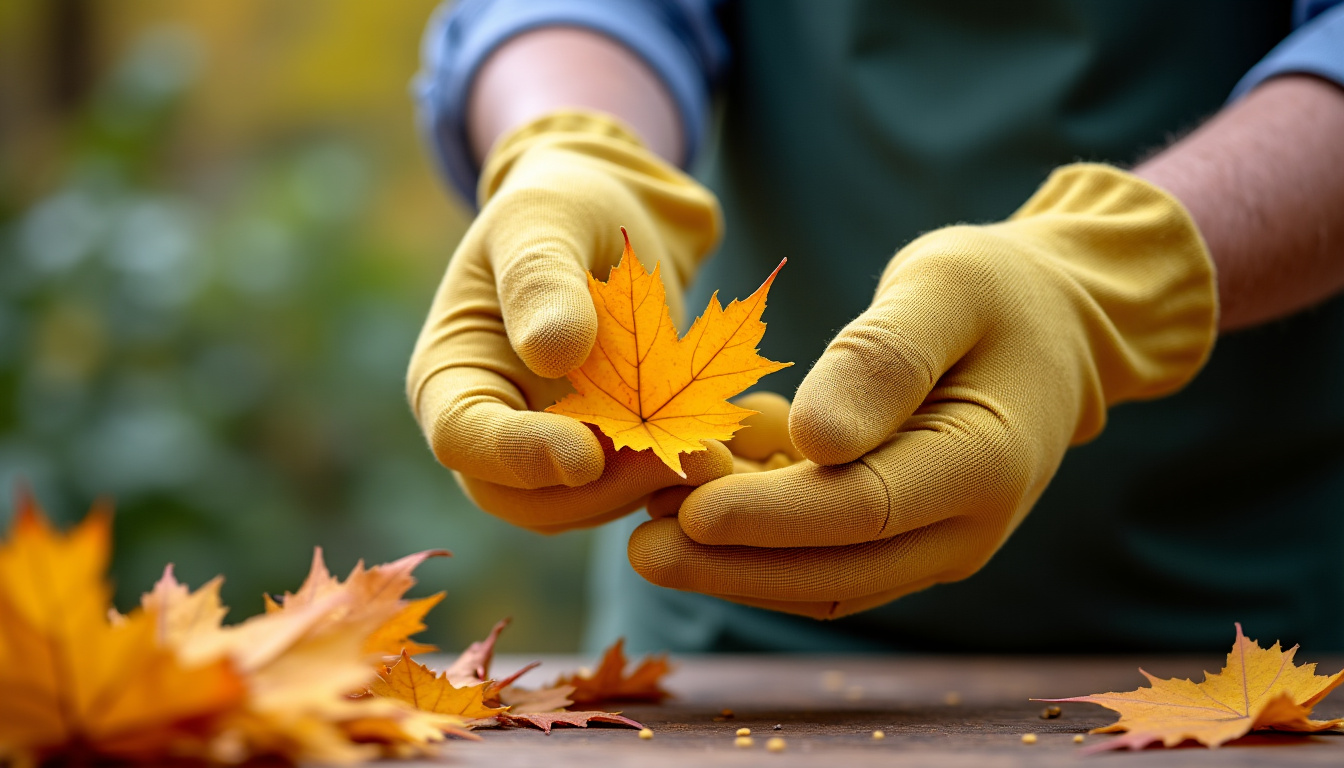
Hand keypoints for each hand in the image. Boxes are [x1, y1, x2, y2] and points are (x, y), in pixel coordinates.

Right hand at [408, 110, 729, 531]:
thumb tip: (552, 355)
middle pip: (530, 498)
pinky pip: (640, 488)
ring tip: (724, 454)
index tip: (586, 456)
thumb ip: (541, 282)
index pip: (464, 438)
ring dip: (656, 488)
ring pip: (592, 505)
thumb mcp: (544, 222)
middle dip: (608, 488)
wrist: (617, 214)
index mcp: (453, 375)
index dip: (520, 457)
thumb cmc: (563, 204)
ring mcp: (554, 448)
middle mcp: (496, 427)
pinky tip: (738, 450)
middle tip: (686, 458)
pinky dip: (684, 478)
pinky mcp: (611, 455)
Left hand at [628, 164, 1217, 616]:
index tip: (687, 511)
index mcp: (985, 465)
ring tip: (646, 530)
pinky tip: (694, 497)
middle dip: (731, 565)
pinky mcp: (899, 536)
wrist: (1048, 326)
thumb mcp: (944, 288)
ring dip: (734, 565)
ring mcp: (932, 541)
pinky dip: (756, 538)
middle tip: (638, 549)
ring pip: (821, 580)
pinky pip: (822, 556)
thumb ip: (884, 359)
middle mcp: (963, 527)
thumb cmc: (993, 290)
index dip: (771, 516)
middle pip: (835, 571)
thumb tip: (815, 439)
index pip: (864, 510)